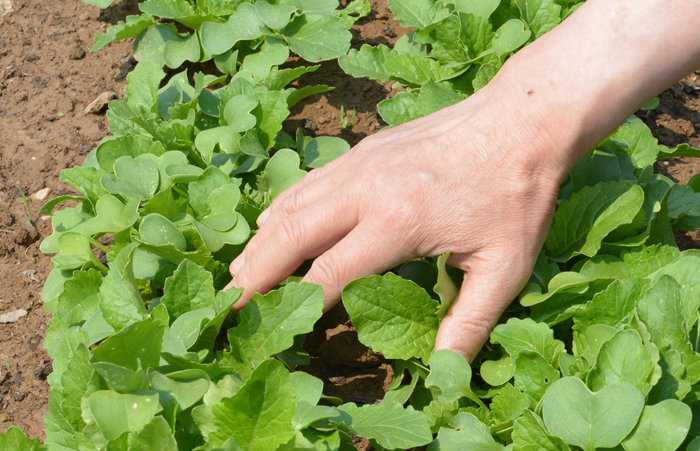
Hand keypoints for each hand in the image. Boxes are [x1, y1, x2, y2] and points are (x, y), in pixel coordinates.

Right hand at [227, 80, 568, 359]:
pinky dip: (281, 209)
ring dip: (260, 244)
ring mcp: (360, 165)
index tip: (273, 331)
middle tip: (228, 308)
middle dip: (254, 276)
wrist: (523, 120)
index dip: (298, 306)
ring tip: (238, 276)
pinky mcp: (363, 151)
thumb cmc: (516, 195)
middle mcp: (366, 190)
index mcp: (397, 223)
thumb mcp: (504, 267)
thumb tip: (447, 370)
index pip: (328, 273)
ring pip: (290, 207)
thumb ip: (469, 321)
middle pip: (290, 236)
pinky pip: (307, 184)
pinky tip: (269, 228)